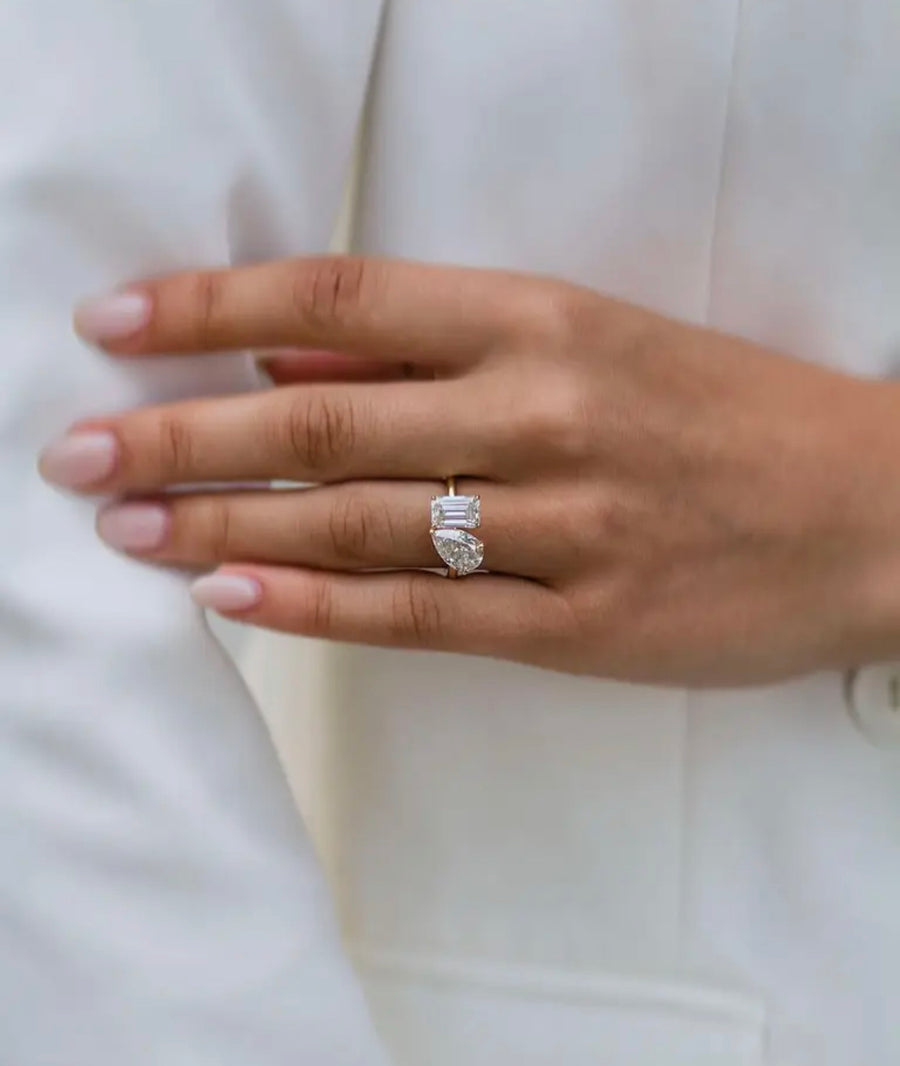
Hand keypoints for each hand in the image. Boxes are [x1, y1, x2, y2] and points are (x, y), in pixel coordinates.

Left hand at [39, 257, 899, 684]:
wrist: (873, 507)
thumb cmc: (726, 413)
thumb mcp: (592, 340)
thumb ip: (437, 349)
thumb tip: (292, 352)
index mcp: (543, 318)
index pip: (339, 294)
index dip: (212, 306)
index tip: (114, 325)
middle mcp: (543, 409)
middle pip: (323, 416)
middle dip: (182, 432)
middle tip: (77, 453)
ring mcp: (564, 521)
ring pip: (359, 519)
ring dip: (225, 520)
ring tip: (127, 526)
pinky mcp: (582, 621)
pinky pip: (424, 614)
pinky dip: (318, 604)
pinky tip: (233, 594)